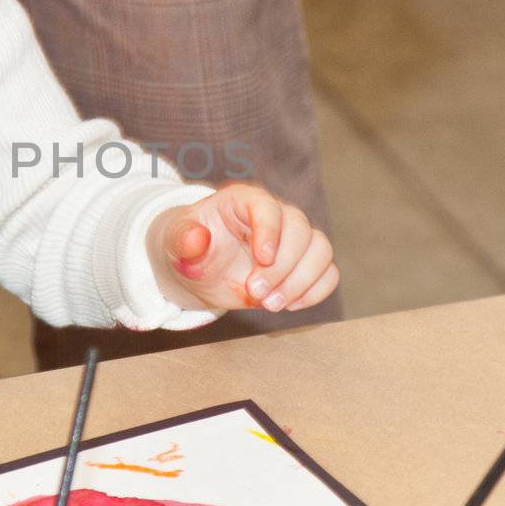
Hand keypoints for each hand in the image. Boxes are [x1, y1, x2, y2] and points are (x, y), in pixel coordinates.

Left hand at [150, 183, 337, 313]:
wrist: (200, 269)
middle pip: (301, 231)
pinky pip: (327, 272)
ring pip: (321, 250)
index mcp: (244, 200)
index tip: (262, 260)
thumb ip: (185, 238)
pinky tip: (289, 305)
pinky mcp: (302, 264)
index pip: (268, 208)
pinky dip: (315, 291)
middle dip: (282, 267)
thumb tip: (197, 238)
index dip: (270, 232)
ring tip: (270, 305)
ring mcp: (293, 240)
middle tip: (255, 293)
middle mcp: (276, 215)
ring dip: (301, 282)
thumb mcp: (176, 243)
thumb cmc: (189, 249)